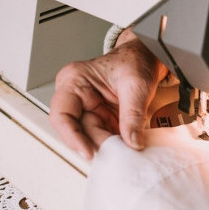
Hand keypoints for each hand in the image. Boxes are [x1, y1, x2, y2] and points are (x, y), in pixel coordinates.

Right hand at [48, 29, 167, 159]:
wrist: (146, 58)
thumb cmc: (134, 61)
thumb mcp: (136, 85)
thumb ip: (133, 114)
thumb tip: (132, 142)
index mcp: (74, 80)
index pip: (62, 114)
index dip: (72, 136)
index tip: (88, 152)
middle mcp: (76, 96)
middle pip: (78, 129)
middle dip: (98, 142)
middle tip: (118, 152)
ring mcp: (88, 109)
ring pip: (91, 136)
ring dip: (108, 145)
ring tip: (125, 149)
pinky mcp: (100, 118)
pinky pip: (103, 135)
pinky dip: (115, 143)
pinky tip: (126, 145)